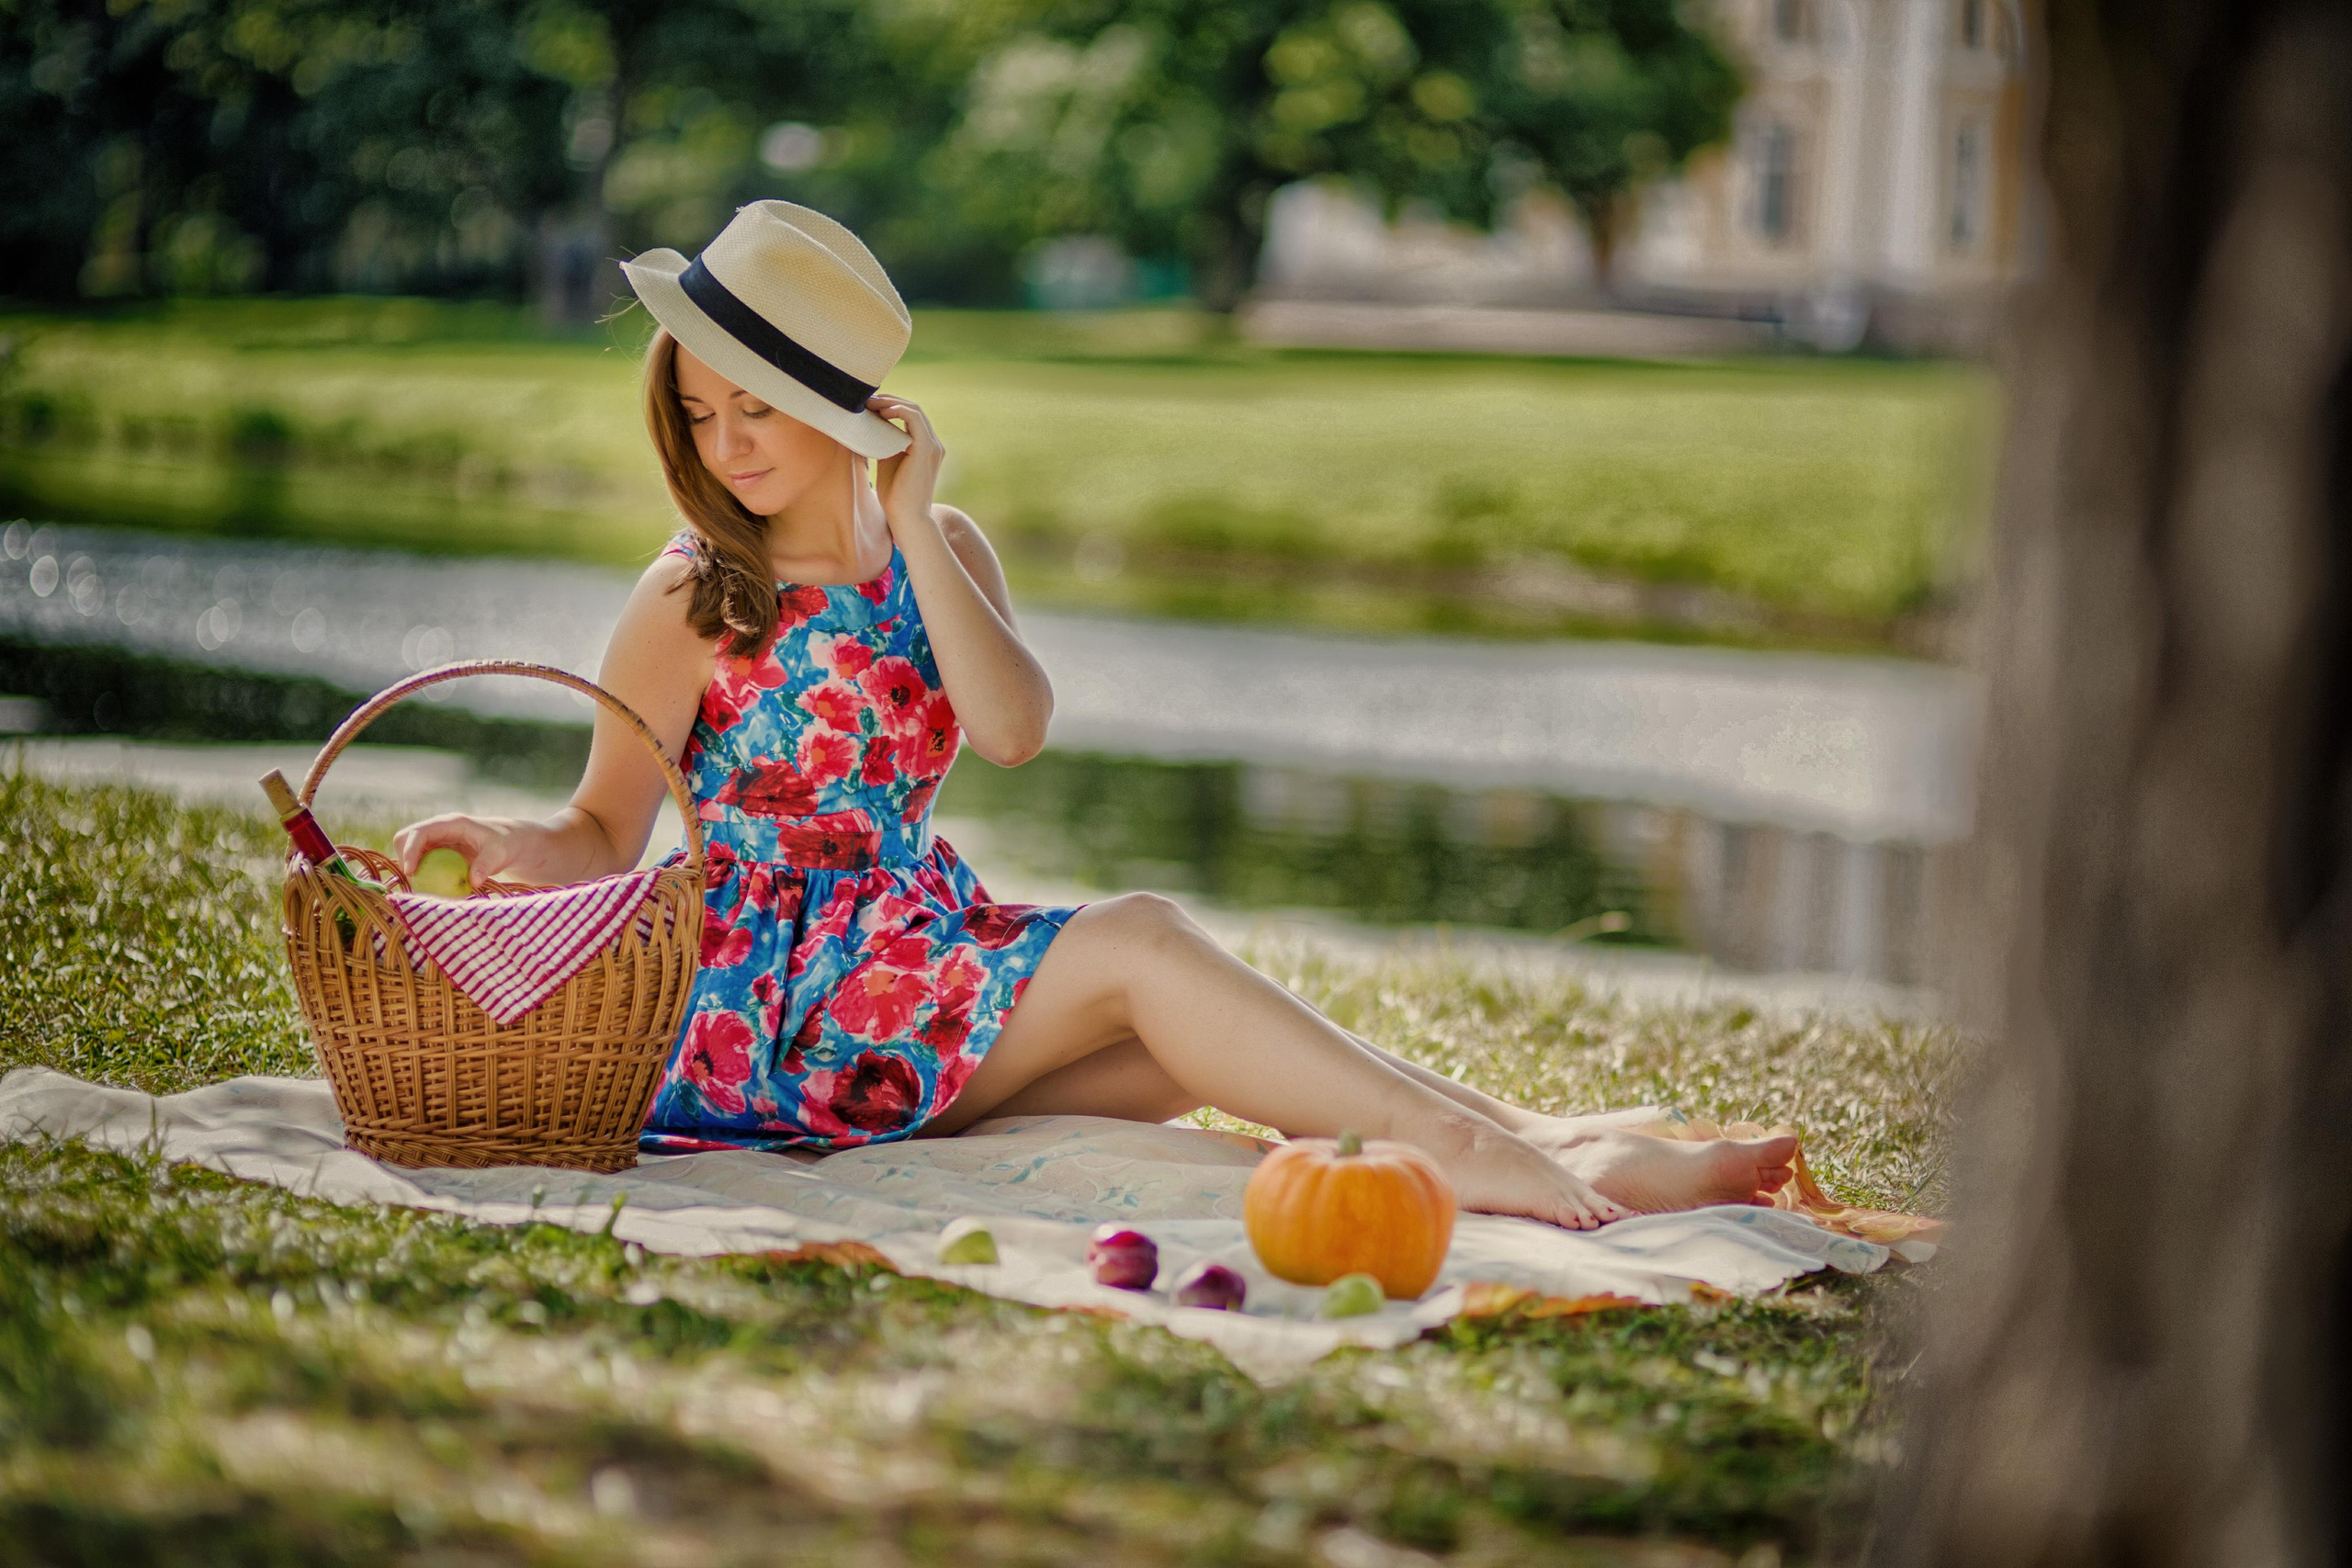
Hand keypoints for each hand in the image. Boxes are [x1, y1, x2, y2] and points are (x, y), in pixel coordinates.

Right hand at [392, 813, 525, 884]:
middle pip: (405, 839)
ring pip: (409, 852)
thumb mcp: (500, 854)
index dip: (410, 850)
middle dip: (404, 859)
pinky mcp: (438, 852)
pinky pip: (420, 863)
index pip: (419, 832)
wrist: (511, 843)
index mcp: (450, 823)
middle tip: (415, 883)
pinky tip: (431, 890)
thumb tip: (472, 882)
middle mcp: (439, 829)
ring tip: (423, 890)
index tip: (411, 872)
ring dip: (410, 870)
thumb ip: (487, 865)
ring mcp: (436, 841)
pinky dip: (420, 875)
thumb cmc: (507, 844)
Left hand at [867, 392, 944, 538]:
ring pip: (914, 410)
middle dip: (889, 401)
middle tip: (867, 401)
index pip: (912, 417)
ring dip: (891, 403)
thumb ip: (885, 442)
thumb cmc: (895, 496)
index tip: (870, 406)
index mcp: (926, 448)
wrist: (906, 517)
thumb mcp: (888, 461)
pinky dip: (897, 410)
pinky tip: (881, 412)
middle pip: (913, 410)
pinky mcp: (925, 448)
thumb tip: (869, 425)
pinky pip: (913, 418)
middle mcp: (934, 444)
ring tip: (871, 404)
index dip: (892, 407)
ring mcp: (932, 445)